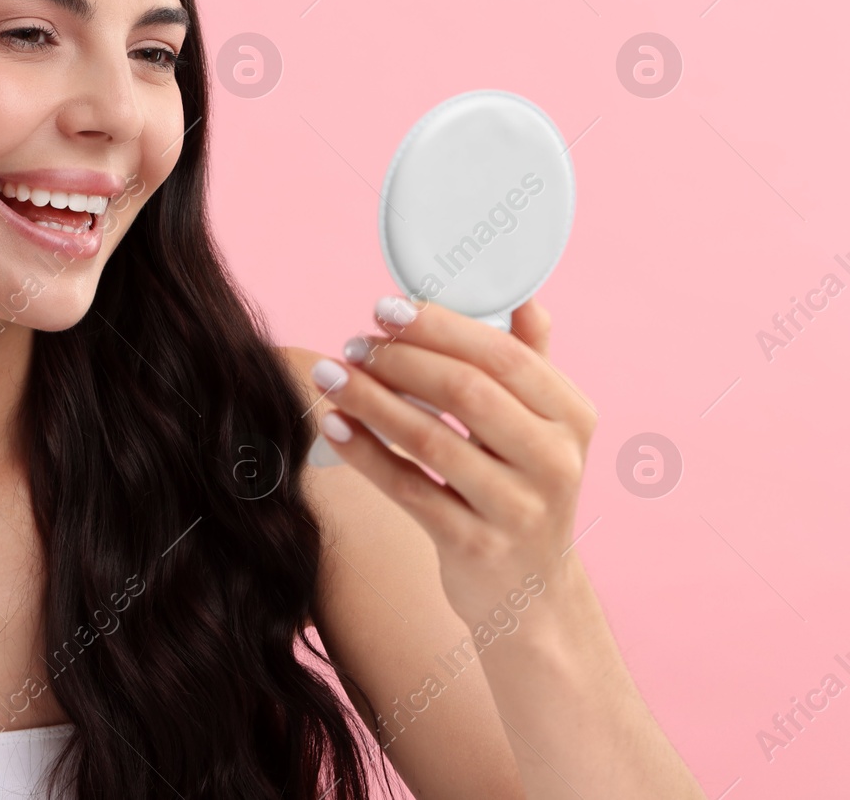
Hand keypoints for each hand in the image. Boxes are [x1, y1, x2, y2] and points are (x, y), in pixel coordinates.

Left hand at [309, 296, 596, 626]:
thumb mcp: (544, 431)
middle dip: (398, 359)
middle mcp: (554, 460)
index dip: (438, 325)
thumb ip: (530, 365)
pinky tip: (335, 425)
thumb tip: (522, 299)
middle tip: (353, 343)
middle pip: (465, 391)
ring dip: (370, 399)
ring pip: (430, 438)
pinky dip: (366, 453)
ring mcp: (518, 508)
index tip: (385, 307)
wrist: (533, 601)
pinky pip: (409, 488)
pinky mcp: (477, 547)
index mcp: (571, 416)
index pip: (502, 354)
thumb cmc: (524, 495)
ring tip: (329, 373)